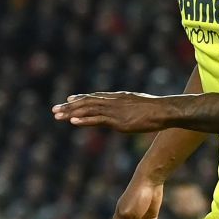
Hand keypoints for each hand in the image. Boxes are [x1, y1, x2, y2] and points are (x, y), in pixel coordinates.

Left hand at [52, 92, 174, 133]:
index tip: (69, 99)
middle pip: (87, 102)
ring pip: (87, 109)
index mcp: (118, 98)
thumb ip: (131, 107)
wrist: (164, 110)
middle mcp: (113, 101)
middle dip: (69, 106)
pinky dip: (83, 119)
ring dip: (70, 112)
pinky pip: (96, 120)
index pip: (96, 97)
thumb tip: (131, 111)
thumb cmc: (157, 109)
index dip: (81, 98)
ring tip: (57, 115)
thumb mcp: (141, 105)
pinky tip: (72, 121)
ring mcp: (114, 110)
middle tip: (54, 109)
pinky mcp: (117, 121)